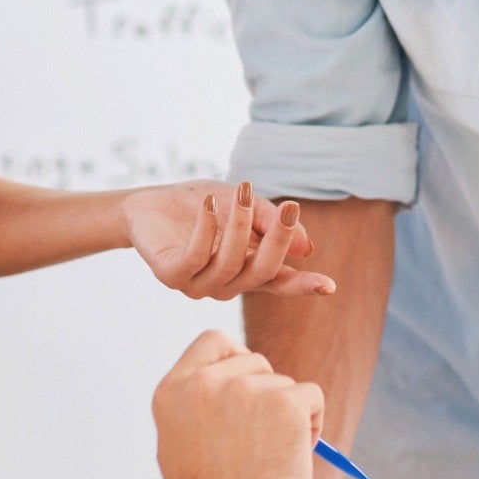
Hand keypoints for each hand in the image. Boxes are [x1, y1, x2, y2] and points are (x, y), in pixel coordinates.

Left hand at [125, 180, 335, 300]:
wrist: (149, 204)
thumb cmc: (202, 206)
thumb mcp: (243, 205)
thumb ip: (270, 223)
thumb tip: (307, 248)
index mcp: (247, 270)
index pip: (280, 282)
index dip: (304, 286)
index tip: (329, 286)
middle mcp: (226, 284)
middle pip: (262, 272)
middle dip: (279, 241)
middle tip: (290, 208)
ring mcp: (198, 284)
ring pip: (231, 263)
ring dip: (241, 225)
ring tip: (243, 193)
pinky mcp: (171, 275)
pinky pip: (196, 257)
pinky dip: (207, 228)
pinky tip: (210, 203)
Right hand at [152, 330, 323, 478]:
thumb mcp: (179, 443)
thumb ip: (198, 406)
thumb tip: (235, 382)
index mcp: (173, 391)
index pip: (213, 341)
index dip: (235, 359)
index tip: (244, 387)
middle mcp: (205, 383)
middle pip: (254, 361)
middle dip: (265, 395)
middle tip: (259, 441)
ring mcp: (245, 391)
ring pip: (285, 384)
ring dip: (288, 415)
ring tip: (269, 459)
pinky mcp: (284, 405)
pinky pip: (312, 396)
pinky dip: (312, 423)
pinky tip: (294, 455)